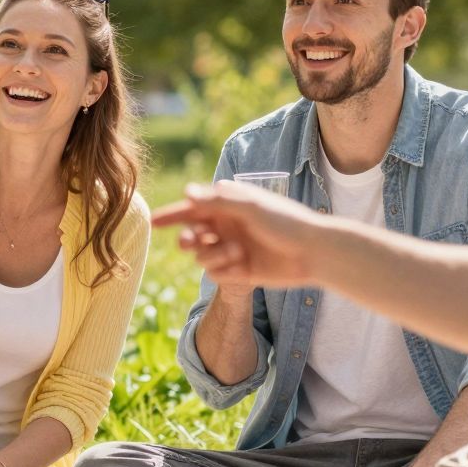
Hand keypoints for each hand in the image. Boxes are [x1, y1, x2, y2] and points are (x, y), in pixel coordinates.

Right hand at [152, 181, 331, 289]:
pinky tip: (242, 267)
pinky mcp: (238, 271)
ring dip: (213, 255)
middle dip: (189, 238)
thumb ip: (218, 201)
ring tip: (235, 253)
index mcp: (229, 206)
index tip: (153, 222)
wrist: (314, 253)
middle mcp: (227, 227)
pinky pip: (215, 273)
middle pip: (191, 233)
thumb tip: (187, 193)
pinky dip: (223, 270)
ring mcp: (231, 249)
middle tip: (193, 241)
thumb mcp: (251, 207)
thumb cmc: (286, 223)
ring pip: (201, 255)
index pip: (192, 208)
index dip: (172, 215)